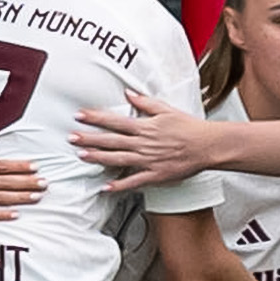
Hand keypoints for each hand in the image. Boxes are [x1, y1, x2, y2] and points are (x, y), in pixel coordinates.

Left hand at [72, 91, 212, 189]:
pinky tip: (106, 187)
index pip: (115, 121)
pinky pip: (134, 181)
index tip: (80, 116)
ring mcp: (148, 160)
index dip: (95, 118)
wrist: (207, 145)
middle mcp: (144, 143)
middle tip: (72, 138)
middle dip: (89, 139)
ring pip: (118, 159)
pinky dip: (120, 185)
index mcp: (146, 126)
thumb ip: (146, 102)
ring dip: (98, 158)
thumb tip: (128, 93)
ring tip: (82, 156)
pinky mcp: (156, 174)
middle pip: (111, 140)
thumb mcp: (167, 109)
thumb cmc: (189, 127)